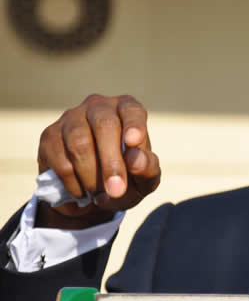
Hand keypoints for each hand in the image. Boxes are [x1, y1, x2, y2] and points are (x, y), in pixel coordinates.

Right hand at [36, 95, 160, 228]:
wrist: (92, 193)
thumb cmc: (127, 177)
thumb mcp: (144, 179)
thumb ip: (147, 168)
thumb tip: (135, 159)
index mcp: (127, 109)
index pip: (132, 111)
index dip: (134, 125)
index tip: (134, 142)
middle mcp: (99, 106)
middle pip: (104, 125)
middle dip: (111, 162)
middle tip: (116, 190)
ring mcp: (71, 117)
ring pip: (79, 143)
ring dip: (91, 176)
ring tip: (100, 194)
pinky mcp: (50, 135)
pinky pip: (61, 160)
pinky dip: (73, 183)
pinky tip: (82, 192)